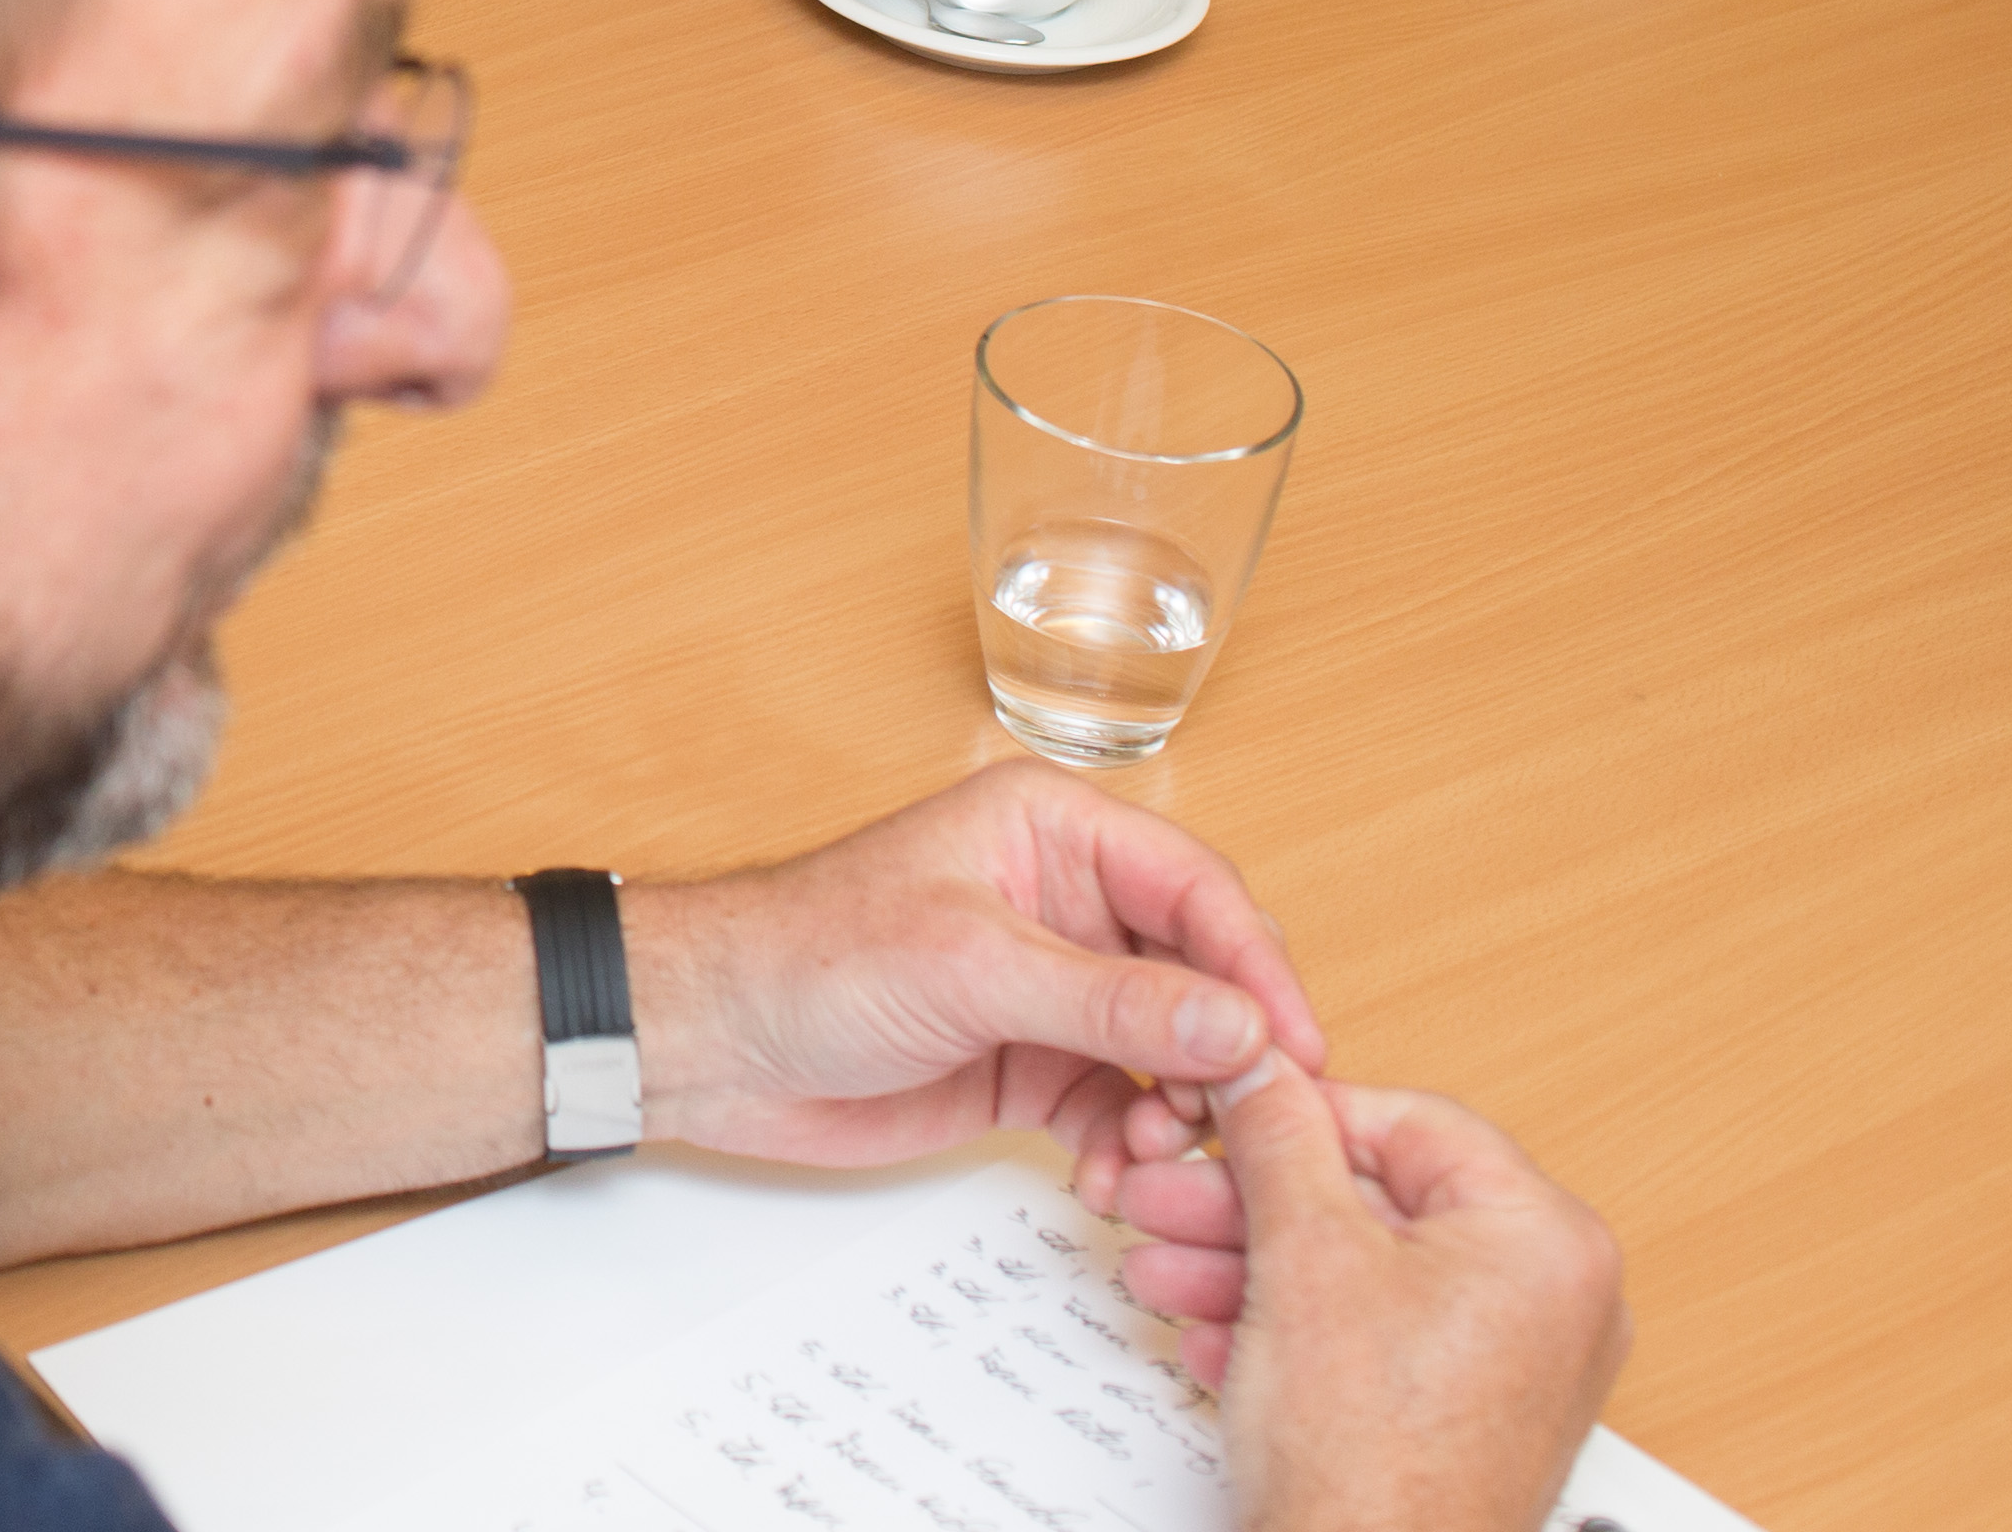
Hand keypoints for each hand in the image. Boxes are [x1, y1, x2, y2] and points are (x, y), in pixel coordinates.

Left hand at [633, 761, 1330, 1176]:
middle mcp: (1070, 903)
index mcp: (1056, 830)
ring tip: (1154, 1157)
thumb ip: (1112, 1002)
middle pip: (1202, 975)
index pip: (1199, 891)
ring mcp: (1056, 990)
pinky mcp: (1033, 1065)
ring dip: (1178, 1114)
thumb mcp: (971, 969)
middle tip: (1242, 1124)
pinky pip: (1118, 1109)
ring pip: (1170, 1053)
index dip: (1257, 969)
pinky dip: (1125, 1149)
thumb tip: (1238, 1027)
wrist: (715, 1040)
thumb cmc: (809, 957)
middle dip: (1228, 1053)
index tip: (1296, 1050)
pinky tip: (1104, 1182)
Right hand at [1086, 1067, 1626, 1531]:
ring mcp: (1518, 1367)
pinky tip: (1213, 1341)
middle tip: (1169, 1197)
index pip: (1409, 1122)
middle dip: (1249, 1206)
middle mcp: (1555, 1300)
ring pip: (1362, 1278)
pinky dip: (1291, 1332)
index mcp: (1546, 1240)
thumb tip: (1260, 1062)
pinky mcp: (1471, 1417)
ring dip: (1249, 1269)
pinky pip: (1374, 1341)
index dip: (1295, 1115)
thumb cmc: (1370, 1464)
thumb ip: (1277, 1135)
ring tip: (1165, 1275)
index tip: (1221, 1115)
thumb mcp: (1302, 1256)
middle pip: (1376, 1205)